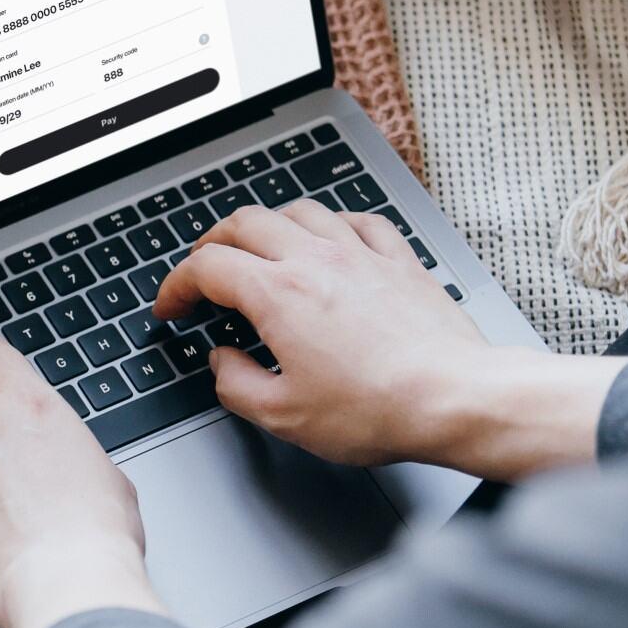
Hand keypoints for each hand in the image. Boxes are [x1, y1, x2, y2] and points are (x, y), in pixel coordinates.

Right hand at [157, 200, 589, 475]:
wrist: (454, 397)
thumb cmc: (378, 409)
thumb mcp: (285, 416)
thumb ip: (237, 384)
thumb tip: (222, 363)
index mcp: (278, 294)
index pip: (208, 267)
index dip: (178, 284)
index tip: (173, 305)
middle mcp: (316, 260)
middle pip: (246, 223)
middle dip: (214, 242)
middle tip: (204, 267)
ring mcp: (360, 254)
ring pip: (300, 210)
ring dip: (269, 225)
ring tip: (261, 246)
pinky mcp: (399, 260)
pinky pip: (359, 221)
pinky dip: (334, 224)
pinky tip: (334, 239)